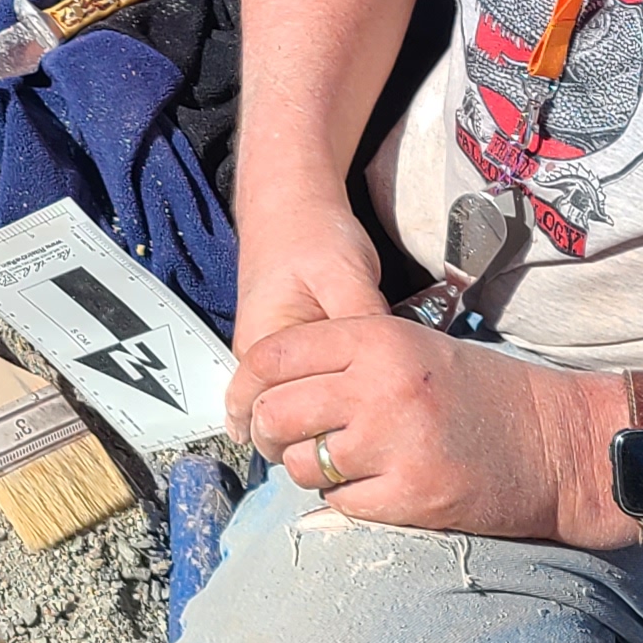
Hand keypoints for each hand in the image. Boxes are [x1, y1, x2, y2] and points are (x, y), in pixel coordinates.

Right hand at [223, 207, 388, 442]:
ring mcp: (268, 362)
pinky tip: (359, 400)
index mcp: (261, 349)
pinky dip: (328, 400)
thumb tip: (386, 369)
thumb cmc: (311, 235)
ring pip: (295, 412)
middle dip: (327, 436)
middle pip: (286, 424)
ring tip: (372, 422)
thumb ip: (362, 323)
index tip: (371, 437)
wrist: (290, 206)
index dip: (328, 434)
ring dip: (328, 420)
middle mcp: (255, 363)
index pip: (283, 418)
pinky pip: (303, 393)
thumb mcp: (344, 275)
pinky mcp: (285, 357)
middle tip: (378, 436)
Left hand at [236, 313, 632, 546]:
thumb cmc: (485, 394)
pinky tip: (378, 487)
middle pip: (276, 412)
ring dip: (311, 470)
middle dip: (270, 433)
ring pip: (303, 464)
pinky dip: (349, 500)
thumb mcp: (414, 348)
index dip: (247, 384)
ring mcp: (395, 443)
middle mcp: (380, 386)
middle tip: (285, 441)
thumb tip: (268, 387)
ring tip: (344, 464)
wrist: (562, 443)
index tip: (247, 403)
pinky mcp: (411, 496)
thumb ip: (345, 359)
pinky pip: (341, 504)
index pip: (273, 355)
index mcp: (378, 339)